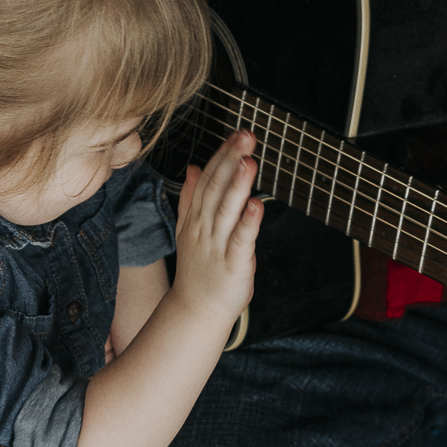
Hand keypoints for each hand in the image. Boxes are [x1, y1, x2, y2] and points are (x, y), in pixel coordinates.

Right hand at [171, 131, 261, 322]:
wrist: (196, 311)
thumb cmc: (199, 271)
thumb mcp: (190, 230)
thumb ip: (191, 199)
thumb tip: (194, 168)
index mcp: (197, 217)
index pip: (208, 180)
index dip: (222, 156)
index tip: (236, 135)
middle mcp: (205, 228)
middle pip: (216, 188)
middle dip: (231, 160)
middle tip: (245, 136)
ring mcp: (217, 245)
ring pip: (227, 210)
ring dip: (237, 185)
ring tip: (249, 161)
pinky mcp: (233, 264)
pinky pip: (241, 240)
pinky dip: (248, 222)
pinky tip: (257, 204)